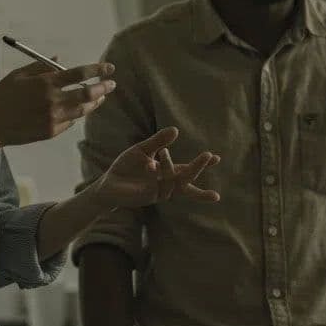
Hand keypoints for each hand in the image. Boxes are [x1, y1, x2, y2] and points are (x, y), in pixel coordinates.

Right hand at [0, 61, 114, 148]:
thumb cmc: (2, 97)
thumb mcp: (18, 76)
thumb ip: (41, 66)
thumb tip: (60, 59)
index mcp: (45, 83)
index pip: (79, 74)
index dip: (97, 69)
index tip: (109, 67)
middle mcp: (53, 101)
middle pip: (87, 94)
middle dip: (103, 87)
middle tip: (111, 83)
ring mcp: (53, 118)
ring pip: (82, 110)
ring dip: (95, 102)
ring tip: (101, 96)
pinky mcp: (51, 131)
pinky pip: (70, 122)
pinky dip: (75, 114)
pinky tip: (77, 110)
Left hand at [93, 127, 220, 208]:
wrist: (108, 183)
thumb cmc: (126, 167)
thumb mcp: (142, 150)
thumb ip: (158, 141)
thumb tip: (176, 129)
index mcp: (167, 171)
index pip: (188, 168)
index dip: (203, 164)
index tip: (217, 157)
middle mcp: (167, 183)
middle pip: (188, 178)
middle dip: (198, 167)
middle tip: (209, 155)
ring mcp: (160, 191)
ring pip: (174, 181)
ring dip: (171, 167)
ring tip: (164, 153)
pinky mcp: (150, 196)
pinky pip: (159, 185)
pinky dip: (157, 175)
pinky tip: (151, 166)